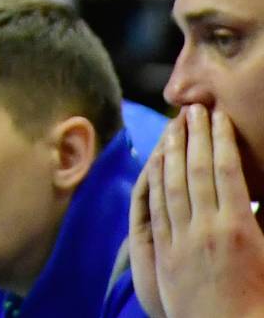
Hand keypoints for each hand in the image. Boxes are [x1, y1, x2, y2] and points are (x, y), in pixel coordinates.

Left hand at [136, 105, 263, 317]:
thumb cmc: (260, 299)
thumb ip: (263, 219)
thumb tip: (258, 194)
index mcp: (238, 229)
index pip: (226, 171)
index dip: (220, 139)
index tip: (218, 116)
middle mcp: (206, 229)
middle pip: (195, 170)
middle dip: (193, 135)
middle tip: (192, 109)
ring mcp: (182, 240)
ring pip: (170, 184)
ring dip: (170, 150)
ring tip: (172, 126)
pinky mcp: (165, 253)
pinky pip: (156, 208)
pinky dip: (154, 180)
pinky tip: (155, 163)